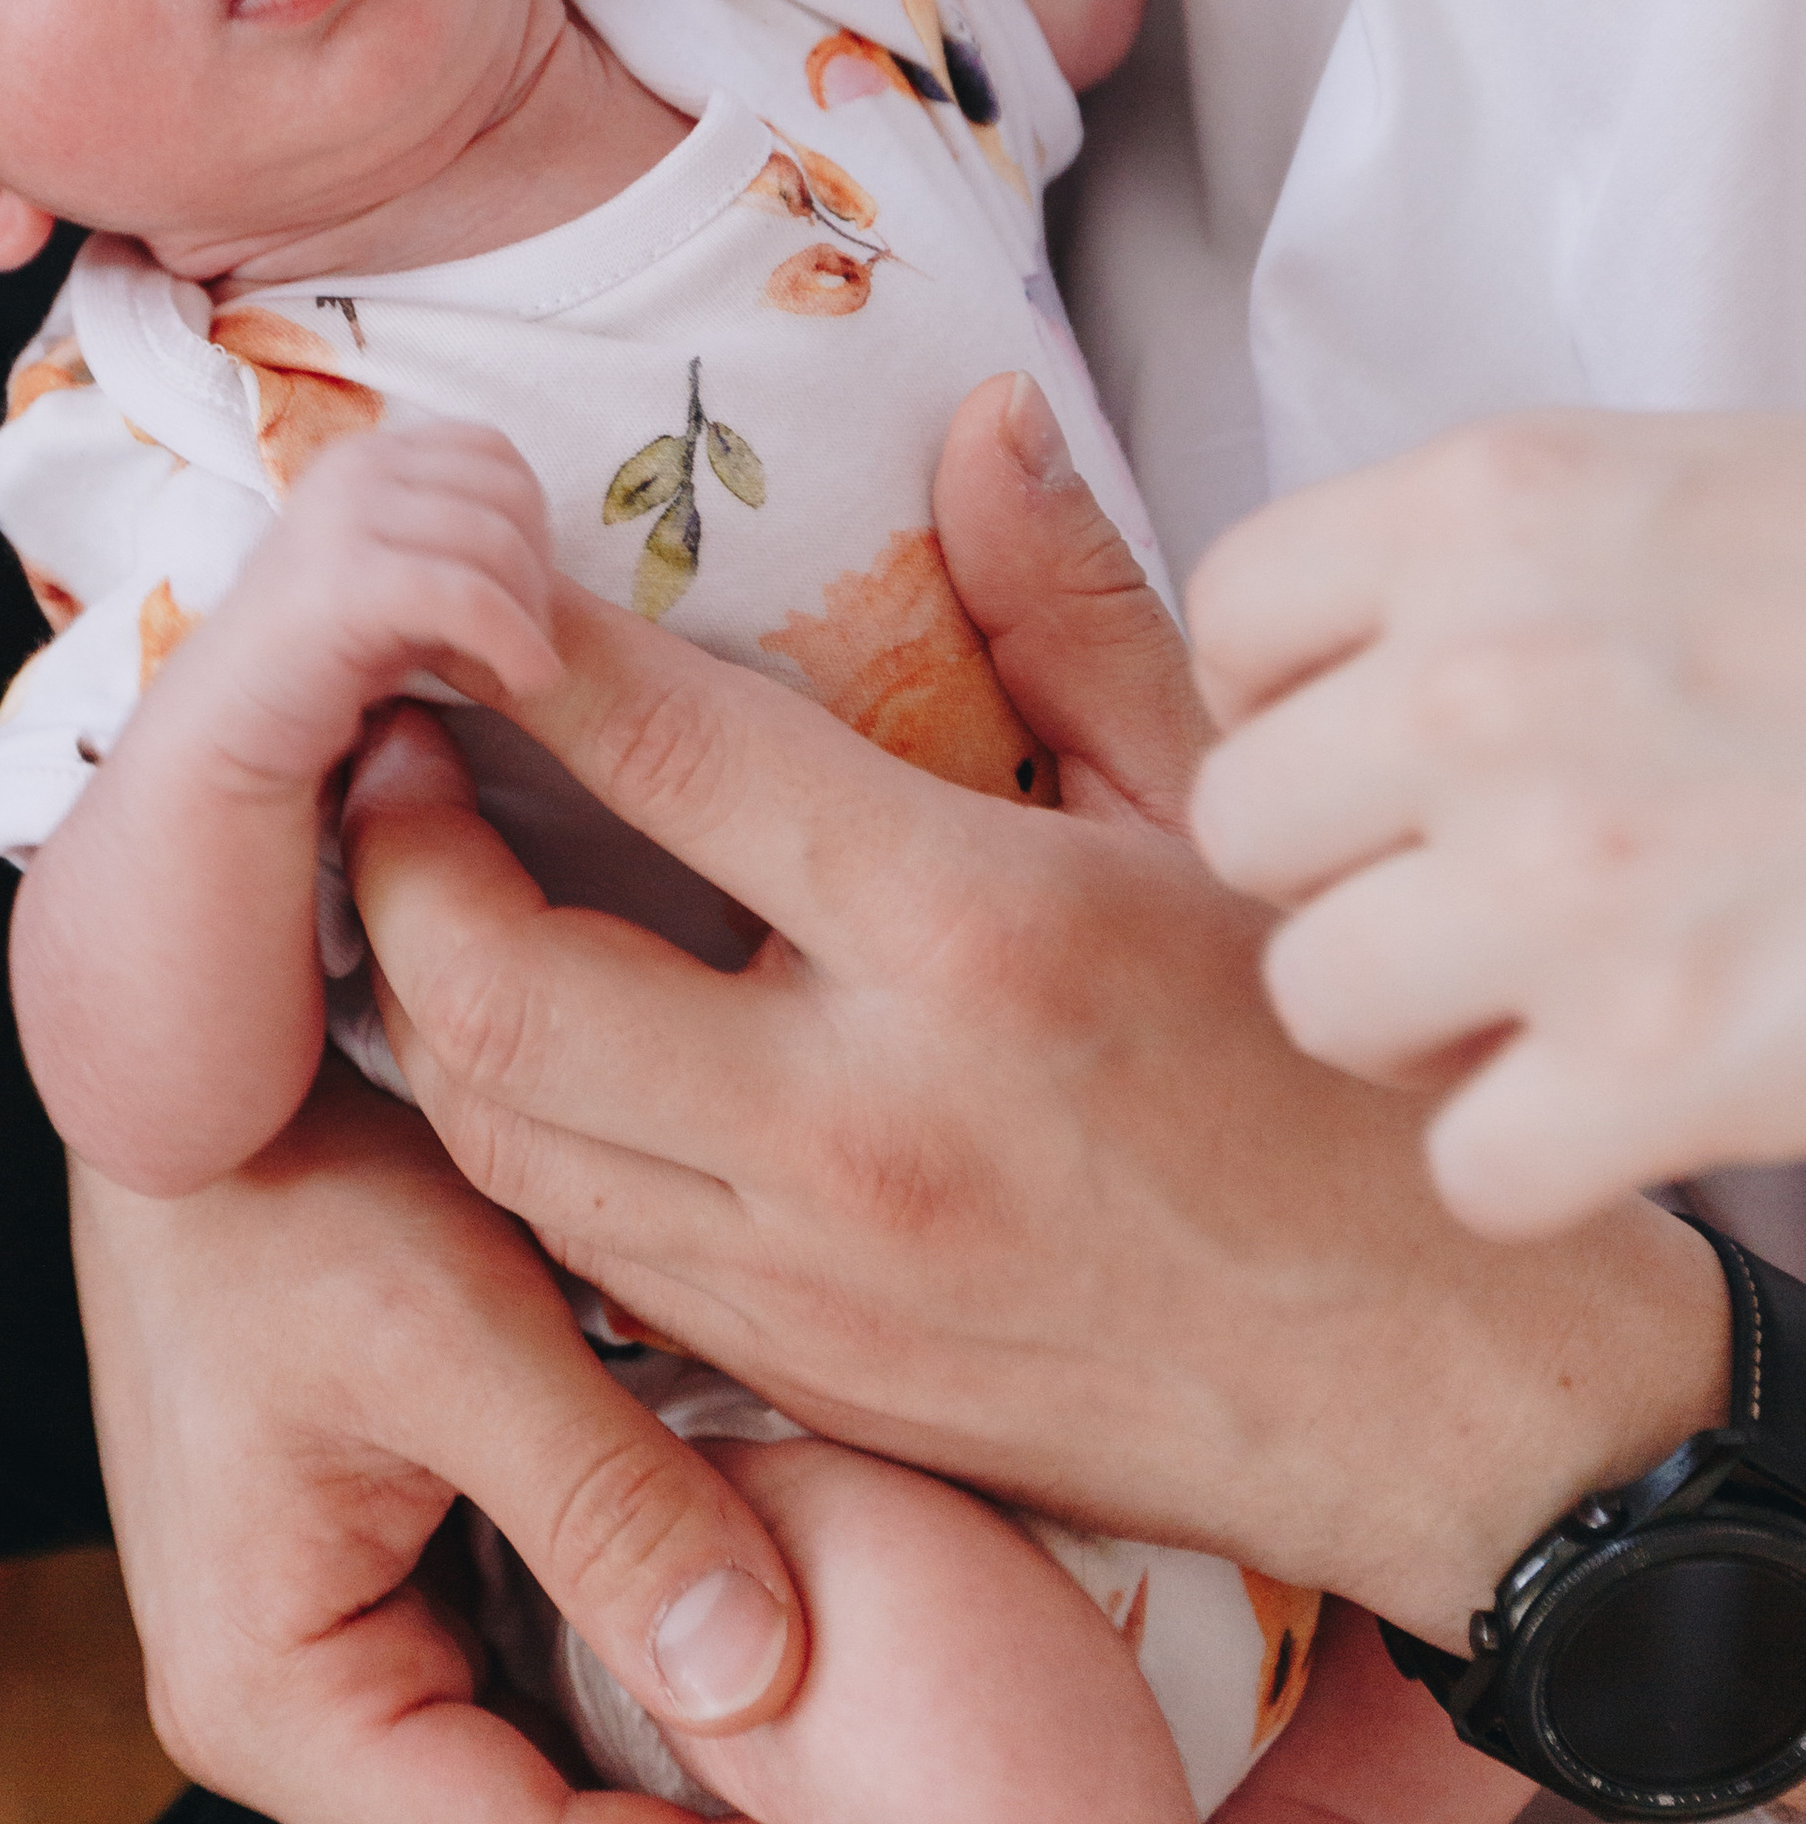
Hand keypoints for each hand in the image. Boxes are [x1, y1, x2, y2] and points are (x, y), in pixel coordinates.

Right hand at [72, 1069, 900, 1823]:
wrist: (195, 1050)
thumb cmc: (282, 1176)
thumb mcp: (452, 1329)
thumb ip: (604, 1505)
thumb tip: (765, 1683)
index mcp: (273, 1697)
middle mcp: (294, 1704)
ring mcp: (343, 1637)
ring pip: (557, 1765)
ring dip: (710, 1778)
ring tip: (893, 1787)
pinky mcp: (391, 1564)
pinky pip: (544, 1662)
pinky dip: (662, 1668)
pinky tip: (791, 1652)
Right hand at [159, 425, 563, 794]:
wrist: (231, 725)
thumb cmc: (327, 655)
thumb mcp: (396, 571)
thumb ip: (454, 535)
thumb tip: (543, 536)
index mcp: (366, 455)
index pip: (492, 451)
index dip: (532, 518)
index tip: (529, 591)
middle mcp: (352, 469)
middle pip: (505, 491)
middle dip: (538, 568)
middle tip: (533, 637)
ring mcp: (341, 519)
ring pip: (493, 541)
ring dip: (531, 614)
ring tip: (526, 667)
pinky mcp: (343, 583)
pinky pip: (467, 597)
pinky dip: (514, 641)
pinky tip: (526, 679)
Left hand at [345, 377, 1727, 1646]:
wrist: (1439, 1408)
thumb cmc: (1334, 1082)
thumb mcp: (1225, 813)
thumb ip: (1071, 608)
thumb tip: (979, 416)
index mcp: (977, 939)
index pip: (678, 759)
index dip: (532, 654)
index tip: (456, 584)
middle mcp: (862, 1122)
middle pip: (504, 987)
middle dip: (397, 855)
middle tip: (385, 746)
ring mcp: (815, 1280)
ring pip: (503, 1138)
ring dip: (423, 999)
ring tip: (416, 878)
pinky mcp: (801, 1382)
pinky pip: (580, 1250)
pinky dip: (513, 1136)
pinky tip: (520, 1042)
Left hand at [1189, 410, 1805, 1236]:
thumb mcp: (1694, 492)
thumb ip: (1494, 554)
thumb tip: (1331, 656)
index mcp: (1497, 505)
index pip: (1236, 622)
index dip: (1294, 707)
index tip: (1384, 749)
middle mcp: (1496, 674)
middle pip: (1245, 825)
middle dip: (1344, 874)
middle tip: (1469, 889)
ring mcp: (1573, 873)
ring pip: (1317, 1000)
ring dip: (1416, 1027)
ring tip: (1539, 999)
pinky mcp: (1669, 1059)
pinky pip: (1466, 1164)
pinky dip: (1539, 1166)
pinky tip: (1627, 1107)